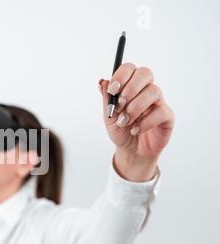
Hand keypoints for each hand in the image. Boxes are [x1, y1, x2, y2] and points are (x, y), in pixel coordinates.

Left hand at [98, 64, 174, 181]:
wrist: (130, 150)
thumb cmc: (121, 130)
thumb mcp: (108, 116)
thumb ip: (107, 99)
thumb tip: (103, 82)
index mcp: (130, 86)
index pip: (129, 68)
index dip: (121, 76)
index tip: (113, 90)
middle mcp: (145, 90)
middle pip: (145, 73)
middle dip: (130, 88)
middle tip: (119, 105)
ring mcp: (158, 102)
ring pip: (153, 91)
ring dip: (135, 107)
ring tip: (125, 122)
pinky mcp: (167, 116)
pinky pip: (161, 111)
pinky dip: (145, 122)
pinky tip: (135, 130)